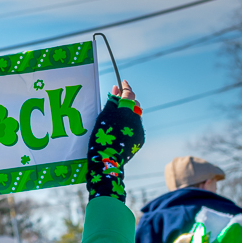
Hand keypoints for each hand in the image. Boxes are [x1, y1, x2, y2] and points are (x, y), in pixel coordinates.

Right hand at [86, 79, 143, 202]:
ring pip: (136, 116)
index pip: (128, 94)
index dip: (126, 87)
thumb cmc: (101, 138)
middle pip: (135, 104)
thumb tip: (117, 89)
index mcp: (126, 110)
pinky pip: (136, 128)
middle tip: (117, 102)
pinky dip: (129, 126)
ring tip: (117, 119)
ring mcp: (139, 129)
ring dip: (129, 114)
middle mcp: (136, 117)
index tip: (122, 82)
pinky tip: (120, 132)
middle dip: (128, 101)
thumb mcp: (103, 117)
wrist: (107, 160)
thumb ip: (112, 102)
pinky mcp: (140, 139)